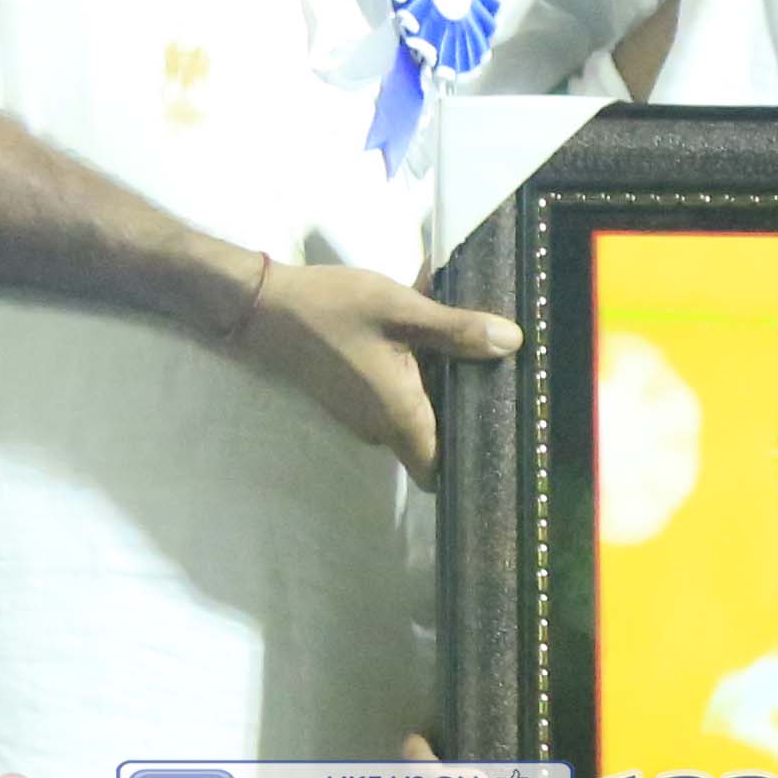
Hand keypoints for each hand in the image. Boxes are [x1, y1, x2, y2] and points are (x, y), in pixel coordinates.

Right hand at [230, 258, 521, 470]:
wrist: (263, 306)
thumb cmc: (334, 310)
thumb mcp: (403, 310)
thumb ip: (457, 330)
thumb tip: (514, 343)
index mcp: (400, 416)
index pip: (440, 471)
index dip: (469, 460)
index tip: (501, 433)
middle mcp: (382, 428)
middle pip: (436, 438)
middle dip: (464, 410)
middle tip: (500, 376)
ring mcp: (363, 415)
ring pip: (417, 413)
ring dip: (440, 385)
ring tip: (472, 346)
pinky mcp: (352, 397)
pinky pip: (397, 396)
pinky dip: (416, 373)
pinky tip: (430, 334)